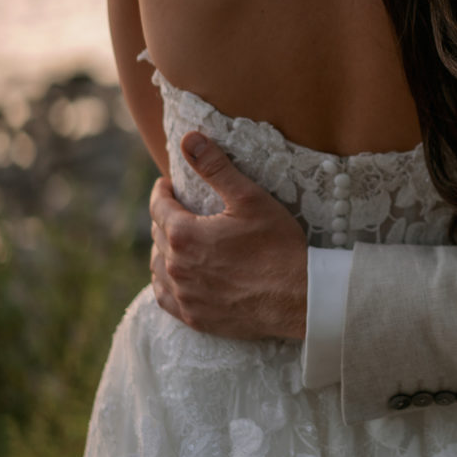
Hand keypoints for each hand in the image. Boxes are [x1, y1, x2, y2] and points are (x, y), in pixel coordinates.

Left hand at [149, 132, 309, 340]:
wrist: (299, 298)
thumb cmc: (278, 245)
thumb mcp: (250, 199)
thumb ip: (216, 167)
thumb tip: (189, 139)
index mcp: (184, 234)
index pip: (159, 207)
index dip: (162, 191)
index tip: (168, 184)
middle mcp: (176, 267)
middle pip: (157, 236)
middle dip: (166, 218)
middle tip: (179, 209)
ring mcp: (185, 295)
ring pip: (158, 268)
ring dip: (163, 251)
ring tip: (175, 241)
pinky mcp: (195, 317)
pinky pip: (165, 298)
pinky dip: (165, 283)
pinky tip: (174, 277)